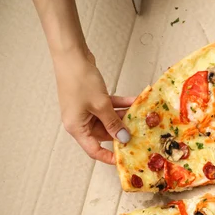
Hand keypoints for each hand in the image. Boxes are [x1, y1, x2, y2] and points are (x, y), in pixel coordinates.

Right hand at [53, 50, 133, 164]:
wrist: (72, 55)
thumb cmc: (80, 80)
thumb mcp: (101, 105)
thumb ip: (113, 123)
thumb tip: (124, 138)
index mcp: (76, 127)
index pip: (93, 150)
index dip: (108, 156)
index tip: (124, 160)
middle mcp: (80, 120)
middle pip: (104, 134)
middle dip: (122, 133)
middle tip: (140, 135)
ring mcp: (86, 109)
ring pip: (109, 119)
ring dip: (124, 117)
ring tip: (141, 117)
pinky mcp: (92, 99)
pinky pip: (109, 107)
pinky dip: (121, 104)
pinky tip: (136, 101)